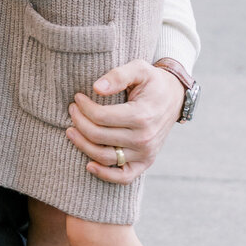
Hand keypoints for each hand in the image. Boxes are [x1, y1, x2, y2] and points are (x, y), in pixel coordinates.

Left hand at [66, 61, 185, 181]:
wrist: (174, 97)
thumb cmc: (152, 81)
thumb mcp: (139, 69)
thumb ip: (118, 75)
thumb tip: (96, 88)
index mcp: (142, 115)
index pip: (101, 117)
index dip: (84, 107)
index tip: (77, 98)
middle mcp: (144, 138)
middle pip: (99, 136)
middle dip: (79, 122)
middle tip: (72, 110)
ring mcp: (146, 153)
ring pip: (105, 157)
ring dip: (83, 145)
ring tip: (71, 131)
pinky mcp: (146, 162)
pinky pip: (124, 177)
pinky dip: (105, 175)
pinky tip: (89, 165)